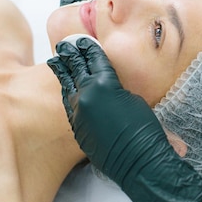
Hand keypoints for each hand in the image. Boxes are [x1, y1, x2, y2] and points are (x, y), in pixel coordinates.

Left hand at [47, 39, 201, 201]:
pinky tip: (66, 89)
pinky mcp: (77, 128)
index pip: (94, 59)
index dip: (87, 48)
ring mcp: (78, 113)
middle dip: (70, 56)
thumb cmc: (145, 129)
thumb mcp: (133, 98)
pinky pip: (69, 105)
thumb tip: (105, 86)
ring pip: (67, 87)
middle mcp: (86, 95)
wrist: (138, 160)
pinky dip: (67, 93)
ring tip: (56, 61)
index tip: (81, 41)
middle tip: (64, 46)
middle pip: (75, 69)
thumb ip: (115, 87)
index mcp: (103, 83)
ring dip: (63, 73)